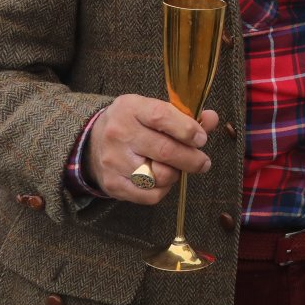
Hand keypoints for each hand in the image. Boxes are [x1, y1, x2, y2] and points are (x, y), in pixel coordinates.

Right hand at [87, 94, 216, 203]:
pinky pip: (150, 195)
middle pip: (165, 151)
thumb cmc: (134, 124)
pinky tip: (162, 180)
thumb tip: (211, 119)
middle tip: (203, 162)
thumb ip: (184, 115)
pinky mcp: (113, 184)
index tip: (201, 139)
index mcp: (131, 108)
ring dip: (176, 174)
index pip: (161, 117)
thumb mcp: (153, 110)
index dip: (187, 130)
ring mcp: (113, 160)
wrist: (94, 143)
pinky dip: (163, 190)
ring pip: (159, 176)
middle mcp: (118, 133)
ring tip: (177, 168)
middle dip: (192, 159)